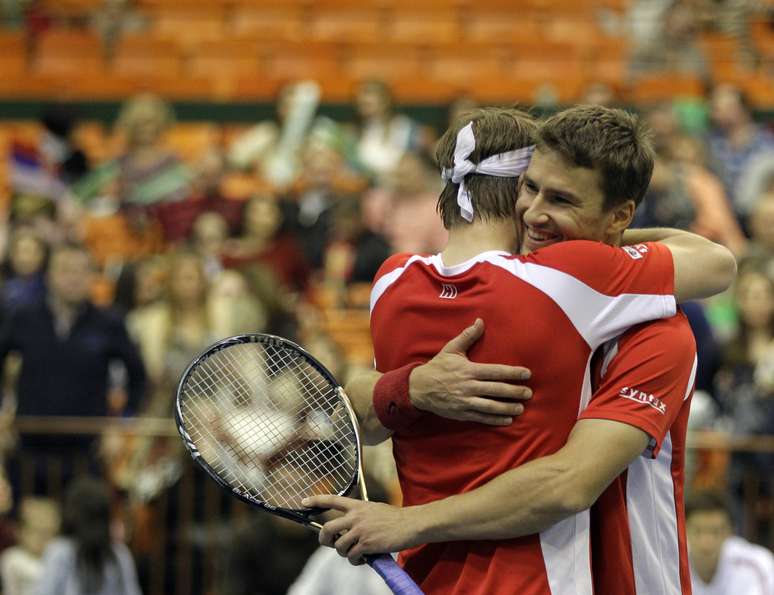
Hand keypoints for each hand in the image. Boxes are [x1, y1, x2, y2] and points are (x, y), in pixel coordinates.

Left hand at [303, 495, 419, 564]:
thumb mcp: (375, 510)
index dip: (316, 500)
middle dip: (324, 539)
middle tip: (331, 543)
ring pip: (339, 546)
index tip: (304, 502)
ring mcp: (360, 531)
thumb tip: (349, 530)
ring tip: (356, 553)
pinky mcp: (367, 544)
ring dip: (345, 553)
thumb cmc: (396, 519)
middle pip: (328, 528)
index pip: (333, 500)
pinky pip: (352, 556)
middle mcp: (356, 517)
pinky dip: (356, 561)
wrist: (411, 524)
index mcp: (358, 506)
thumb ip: (361, 516)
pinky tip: (364, 558)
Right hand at [409, 319, 531, 424]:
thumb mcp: (451, 349)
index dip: (512, 373)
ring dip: (507, 407)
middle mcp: (469, 386)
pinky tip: (507, 419)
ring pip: (491, 406)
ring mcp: (465, 401)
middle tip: (528, 393)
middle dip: (514, 392)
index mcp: (469, 370)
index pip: (495, 371)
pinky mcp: (462, 413)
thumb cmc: (438, 367)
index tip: (527, 374)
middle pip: (496, 390)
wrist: (419, 388)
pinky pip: (482, 417)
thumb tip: (480, 321)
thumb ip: (468, 336)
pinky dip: (495, 420)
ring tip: (520, 407)